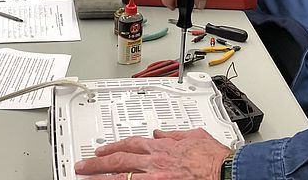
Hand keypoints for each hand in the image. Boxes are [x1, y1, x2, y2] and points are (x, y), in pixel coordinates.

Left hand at [74, 128, 231, 178]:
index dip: (112, 147)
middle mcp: (154, 160)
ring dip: (102, 178)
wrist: (226, 170)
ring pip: (121, 177)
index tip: (100, 150)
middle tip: (81, 165)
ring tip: (87, 179)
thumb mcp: (192, 135)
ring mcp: (156, 176)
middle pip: (118, 160)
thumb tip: (161, 133)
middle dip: (96, 163)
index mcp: (160, 146)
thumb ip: (173, 135)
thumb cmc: (213, 157)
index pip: (129, 144)